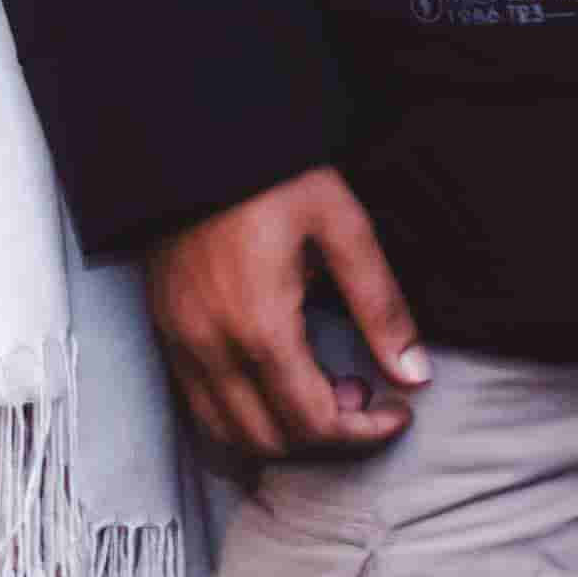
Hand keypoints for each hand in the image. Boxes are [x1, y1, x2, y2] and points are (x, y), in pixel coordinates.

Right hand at [148, 165, 427, 457]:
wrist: (191, 137)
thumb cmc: (271, 174)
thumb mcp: (341, 225)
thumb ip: (379, 306)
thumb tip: (414, 375)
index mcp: (260, 325)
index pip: (315, 422)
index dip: (366, 431)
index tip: (397, 410)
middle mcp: (211, 345)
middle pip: (272, 440)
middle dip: (326, 433)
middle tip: (357, 389)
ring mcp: (179, 339)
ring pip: (229, 432)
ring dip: (281, 429)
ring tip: (315, 384)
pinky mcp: (164, 327)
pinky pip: (200, 403)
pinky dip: (243, 413)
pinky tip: (273, 375)